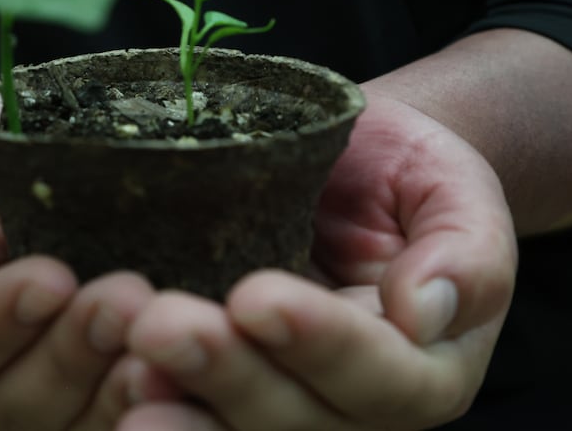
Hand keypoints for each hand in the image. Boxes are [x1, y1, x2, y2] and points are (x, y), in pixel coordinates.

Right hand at [0, 93, 158, 429]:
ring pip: (77, 416)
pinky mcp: (109, 380)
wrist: (18, 159)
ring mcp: (54, 388)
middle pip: (20, 396)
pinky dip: (162, 394)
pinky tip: (193, 363)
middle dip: (73, 348)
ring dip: (120, 381)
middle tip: (125, 298)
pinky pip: (130, 409)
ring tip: (164, 336)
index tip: (50, 276)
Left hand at [119, 90, 517, 429]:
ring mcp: (282, 397)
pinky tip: (104, 380)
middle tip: (157, 327)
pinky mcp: (223, 378)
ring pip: (235, 427)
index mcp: (422, 368)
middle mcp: (349, 404)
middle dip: (225, 373)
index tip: (258, 298)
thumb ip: (466, 256)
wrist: (352, 167)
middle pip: (293, 416)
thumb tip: (424, 310)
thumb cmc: (408, 173)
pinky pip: (190, 404)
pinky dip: (151, 398)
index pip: (378, 373)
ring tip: (124, 370)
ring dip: (177, 405)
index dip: (320, 343)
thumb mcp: (457, 192)